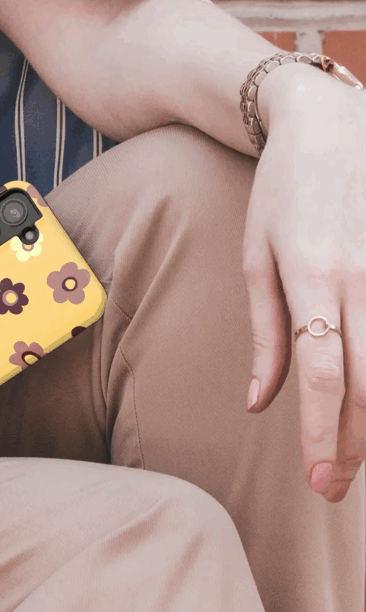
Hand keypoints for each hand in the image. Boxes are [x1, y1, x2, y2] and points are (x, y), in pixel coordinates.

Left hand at [244, 64, 365, 501]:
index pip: (319, 373)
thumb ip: (265, 334)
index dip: (320, 431)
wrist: (327, 125)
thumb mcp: (256, 260)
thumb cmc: (279, 195)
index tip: (315, 478)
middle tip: (333, 487)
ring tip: (356, 456)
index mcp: (312, 277)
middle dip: (352, 441)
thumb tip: (258, 403)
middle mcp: (362, 276)